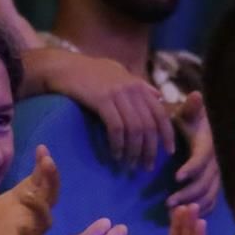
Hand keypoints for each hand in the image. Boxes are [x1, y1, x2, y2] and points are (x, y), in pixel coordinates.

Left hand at [0, 146, 57, 234]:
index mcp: (3, 206)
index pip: (33, 184)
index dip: (42, 168)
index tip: (42, 149)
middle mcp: (15, 221)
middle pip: (46, 199)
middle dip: (51, 181)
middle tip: (47, 162)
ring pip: (42, 222)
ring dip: (42, 206)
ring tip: (30, 191)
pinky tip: (23, 225)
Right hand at [44, 51, 173, 169]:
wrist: (65, 67)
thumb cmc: (91, 72)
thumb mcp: (120, 75)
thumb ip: (140, 86)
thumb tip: (159, 97)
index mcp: (139, 86)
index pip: (161, 114)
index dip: (167, 135)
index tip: (169, 153)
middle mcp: (133, 89)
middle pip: (149, 126)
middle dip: (149, 150)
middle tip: (146, 167)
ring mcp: (118, 94)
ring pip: (134, 129)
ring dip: (133, 151)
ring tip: (129, 166)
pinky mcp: (102, 100)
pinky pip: (116, 128)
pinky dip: (118, 144)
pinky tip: (115, 155)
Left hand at [166, 91, 221, 211]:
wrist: (199, 127)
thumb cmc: (188, 120)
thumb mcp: (187, 112)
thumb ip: (190, 108)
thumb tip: (195, 95)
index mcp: (208, 145)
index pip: (202, 159)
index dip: (192, 168)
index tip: (177, 177)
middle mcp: (215, 162)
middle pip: (205, 182)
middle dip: (188, 193)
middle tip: (167, 202)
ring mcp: (215, 175)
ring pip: (209, 194)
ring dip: (192, 204)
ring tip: (173, 212)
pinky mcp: (213, 184)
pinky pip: (211, 200)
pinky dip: (201, 209)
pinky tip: (187, 215)